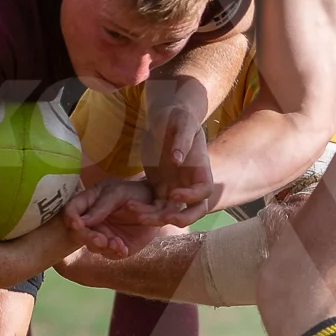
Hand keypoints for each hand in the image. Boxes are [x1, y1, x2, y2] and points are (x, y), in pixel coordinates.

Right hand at [64, 177, 163, 259]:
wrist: (158, 204)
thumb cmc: (136, 192)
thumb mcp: (119, 192)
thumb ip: (101, 206)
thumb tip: (82, 221)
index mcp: (88, 202)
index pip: (71, 210)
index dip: (71, 218)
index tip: (77, 224)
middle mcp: (91, 220)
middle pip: (79, 233)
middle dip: (88, 237)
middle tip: (101, 239)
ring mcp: (102, 234)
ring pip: (92, 246)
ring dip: (102, 246)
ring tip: (117, 243)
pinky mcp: (115, 247)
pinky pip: (110, 253)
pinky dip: (115, 252)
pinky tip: (123, 248)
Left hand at [141, 93, 221, 225]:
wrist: (164, 119)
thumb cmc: (177, 117)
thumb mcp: (182, 122)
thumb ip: (182, 140)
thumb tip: (178, 159)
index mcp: (201, 168)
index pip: (205, 190)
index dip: (192, 196)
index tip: (174, 193)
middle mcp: (191, 182)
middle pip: (194, 210)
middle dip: (180, 218)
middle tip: (162, 218)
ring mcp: (176, 186)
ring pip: (172, 211)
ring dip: (157, 217)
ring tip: (137, 213)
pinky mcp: (160, 188)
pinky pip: (155, 205)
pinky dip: (146, 210)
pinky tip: (130, 206)